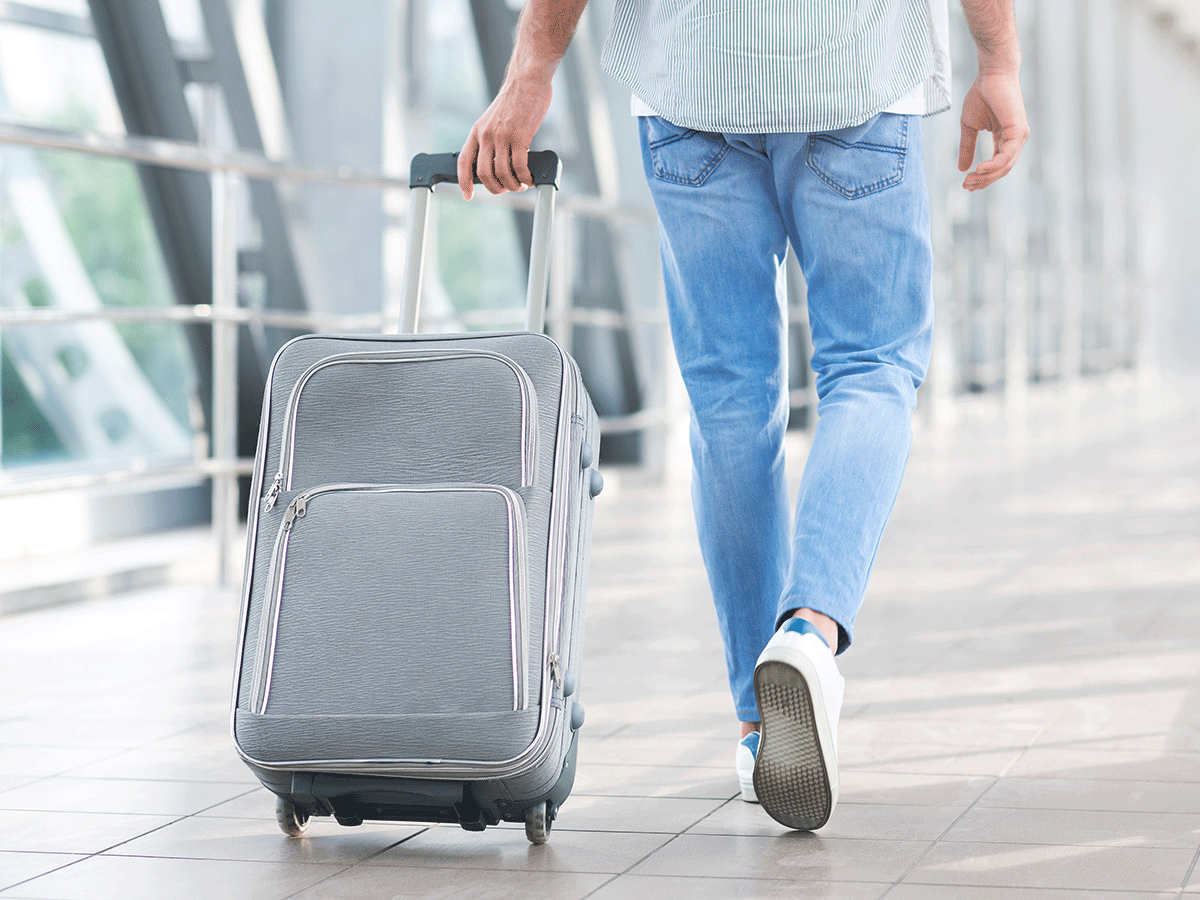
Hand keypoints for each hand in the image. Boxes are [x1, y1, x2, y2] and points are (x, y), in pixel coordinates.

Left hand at [458, 74, 552, 199]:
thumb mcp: (494, 119)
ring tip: (521, 184)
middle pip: (484, 173)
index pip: (464, 162)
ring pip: (502, 173)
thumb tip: (498, 163)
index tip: (468, 196)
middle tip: (507, 189)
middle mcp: (486, 135)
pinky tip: (530, 178)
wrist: (527, 80)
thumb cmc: (515, 100)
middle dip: (496, 188)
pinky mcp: (519, 136)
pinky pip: (519, 166)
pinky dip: (525, 177)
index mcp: (477, 131)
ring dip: (513, 185)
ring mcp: (502, 136)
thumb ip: (492, 139)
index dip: (464, 182)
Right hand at [958, 71, 1029, 190]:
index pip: (996, 166)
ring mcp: (1019, 135)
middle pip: (1001, 170)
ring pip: (1005, 166)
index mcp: (1005, 139)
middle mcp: (1015, 140)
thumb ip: (967, 148)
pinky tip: (980, 169)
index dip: (981, 178)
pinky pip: (1007, 155)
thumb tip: (962, 170)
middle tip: (966, 186)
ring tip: (970, 180)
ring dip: (987, 176)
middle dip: (983, 181)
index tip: (965, 185)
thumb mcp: (969, 127)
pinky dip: (994, 165)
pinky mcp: (1018, 130)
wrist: (991, 73)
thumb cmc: (982, 94)